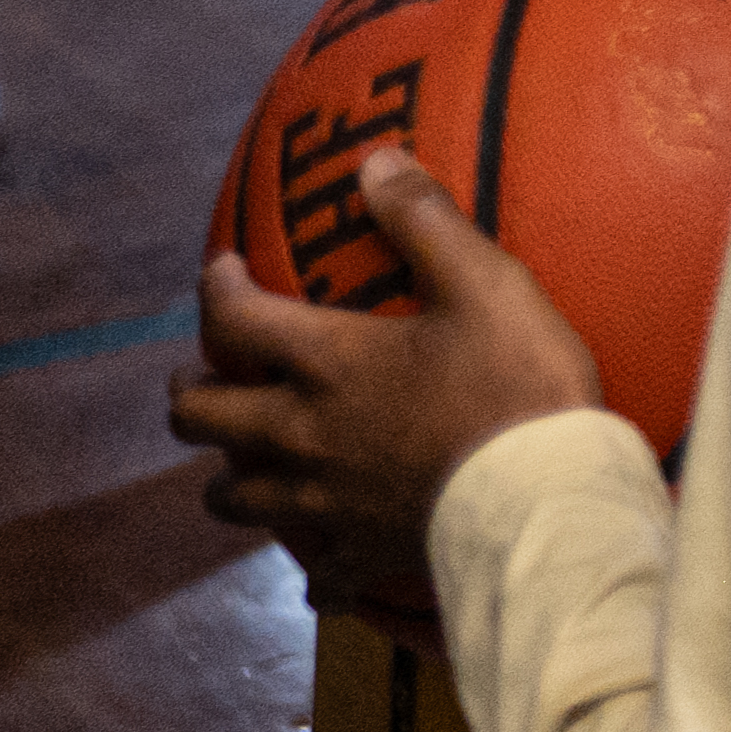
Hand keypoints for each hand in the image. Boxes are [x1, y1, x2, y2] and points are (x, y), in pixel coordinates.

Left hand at [172, 147, 606, 600]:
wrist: (539, 498)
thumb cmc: (516, 383)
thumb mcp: (485, 282)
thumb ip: (425, 221)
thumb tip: (374, 160)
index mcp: (326, 363)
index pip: (234, 319)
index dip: (216, 288)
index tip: (221, 269)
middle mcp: (300, 434)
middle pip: (201, 418)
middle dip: (191, 390)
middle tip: (206, 373)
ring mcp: (320, 504)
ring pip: (229, 498)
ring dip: (226, 472)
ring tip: (243, 458)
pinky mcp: (353, 555)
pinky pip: (307, 571)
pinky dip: (307, 560)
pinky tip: (321, 558)